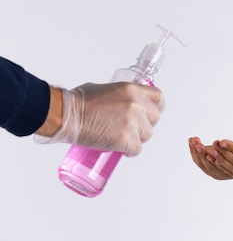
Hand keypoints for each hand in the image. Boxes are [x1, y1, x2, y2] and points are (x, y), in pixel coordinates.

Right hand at [35, 82, 164, 155]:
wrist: (67, 116)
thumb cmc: (78, 102)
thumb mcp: (104, 89)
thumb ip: (120, 96)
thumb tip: (124, 102)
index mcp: (132, 90)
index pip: (158, 98)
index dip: (157, 107)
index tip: (151, 113)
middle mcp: (136, 105)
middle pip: (155, 118)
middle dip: (145, 125)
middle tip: (131, 128)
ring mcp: (132, 122)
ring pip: (147, 135)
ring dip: (137, 138)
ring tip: (122, 137)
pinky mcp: (126, 139)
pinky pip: (137, 149)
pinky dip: (130, 151)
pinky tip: (120, 148)